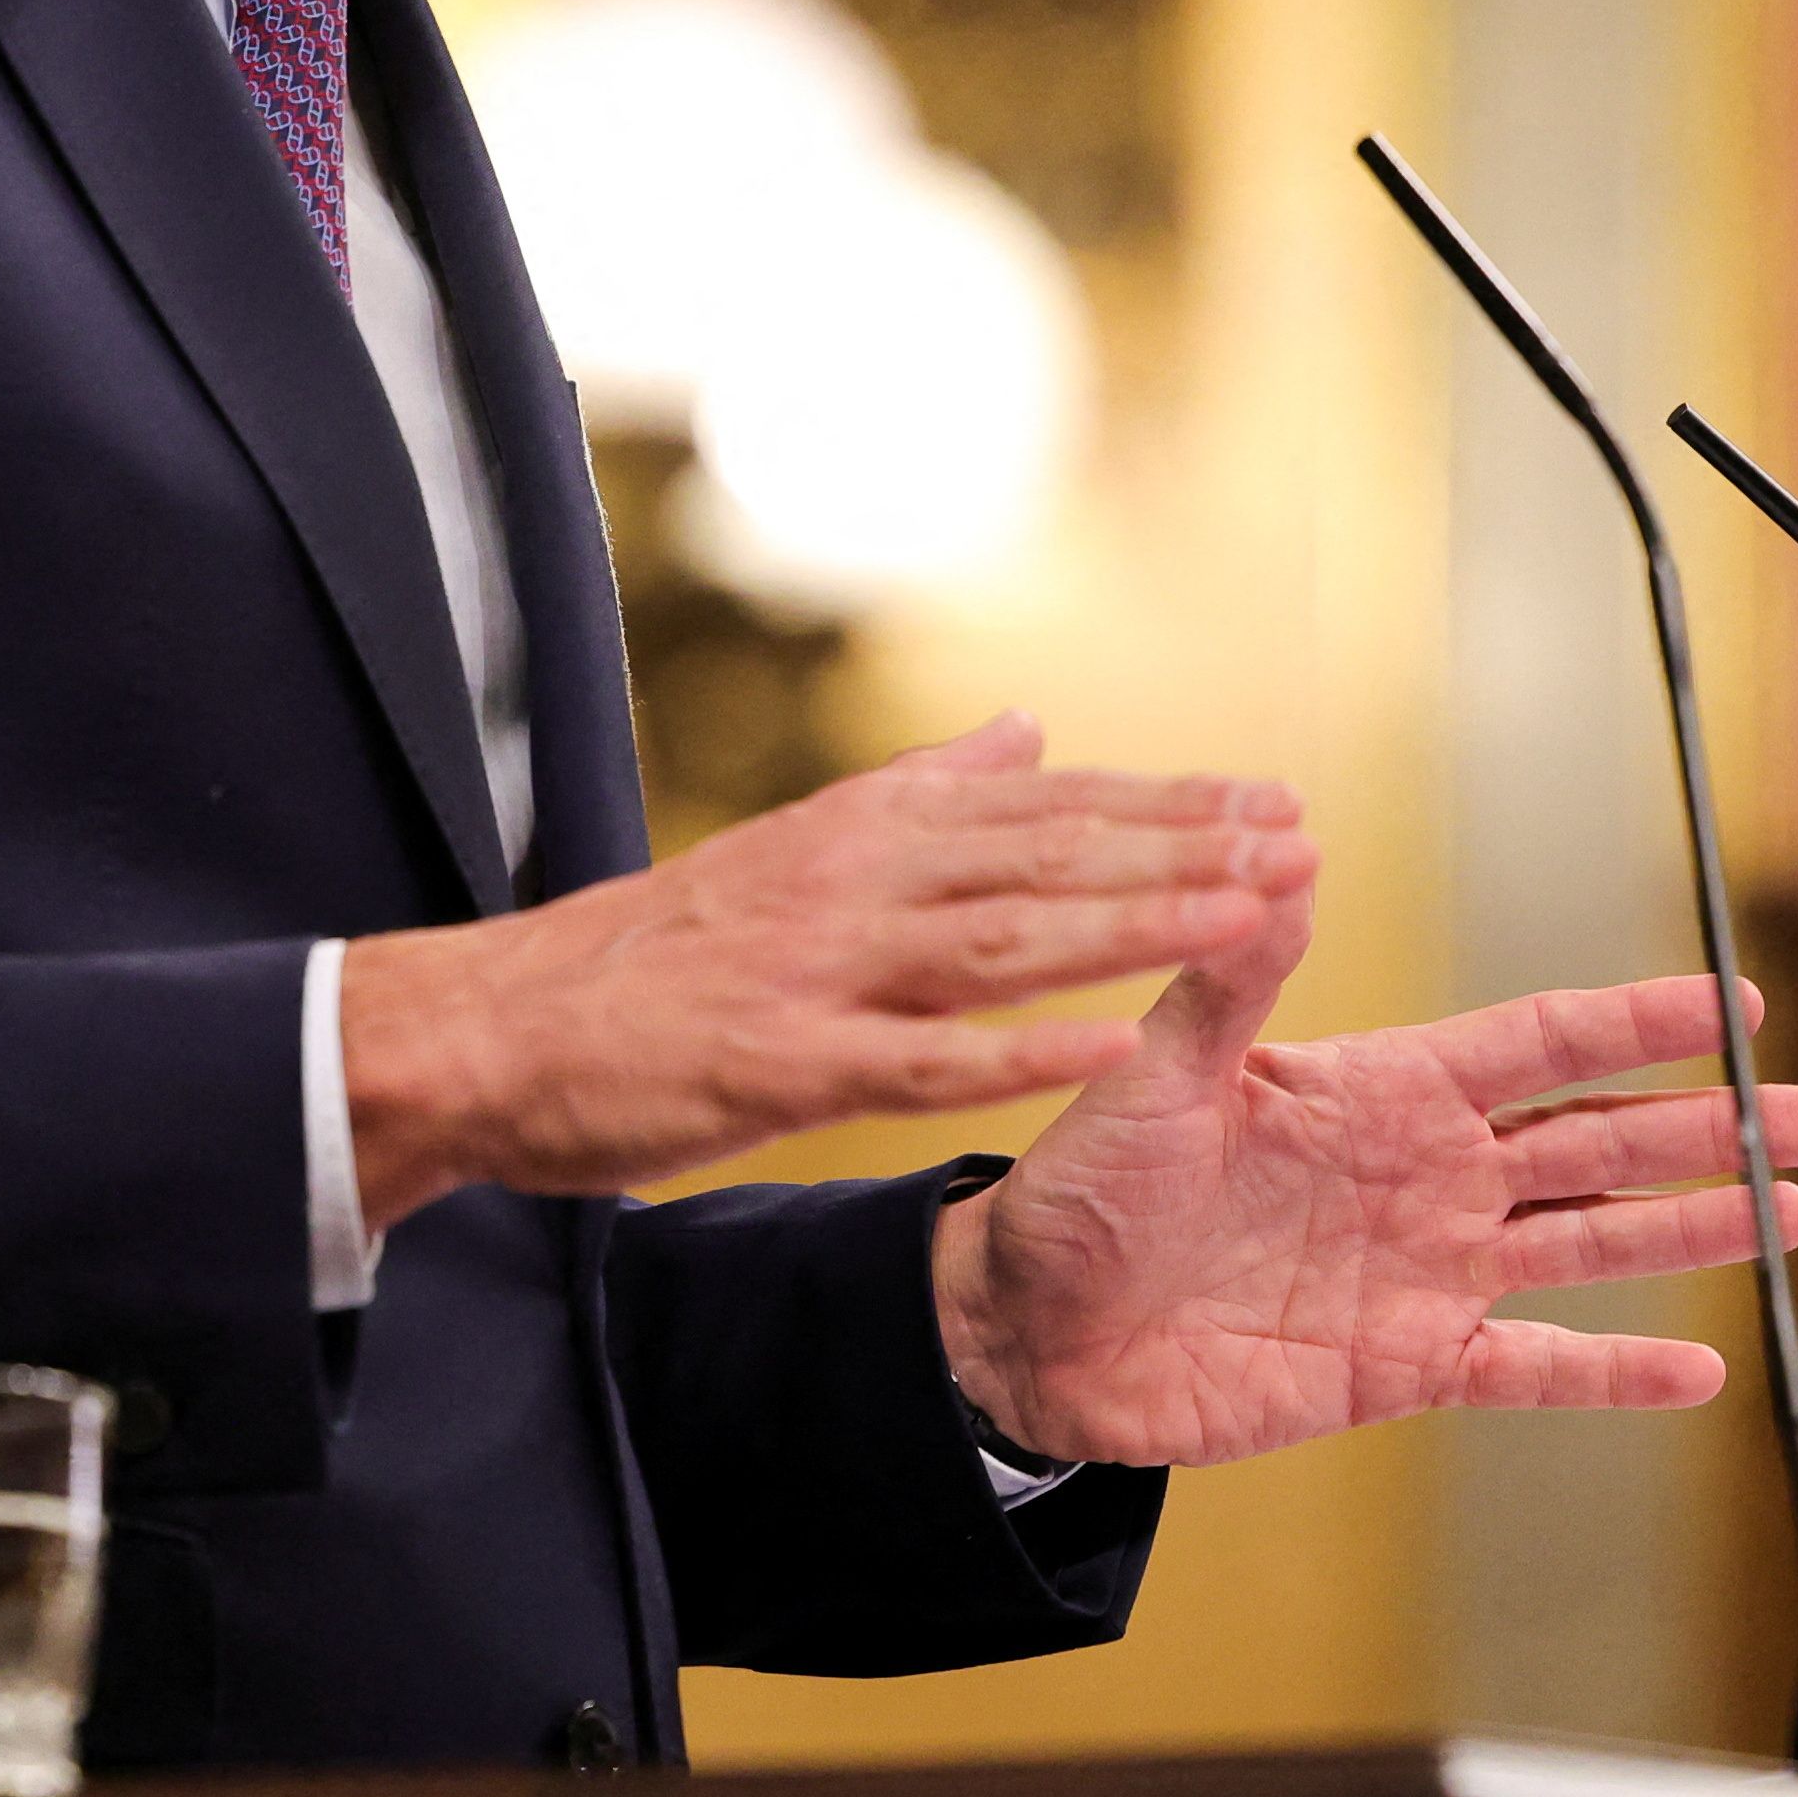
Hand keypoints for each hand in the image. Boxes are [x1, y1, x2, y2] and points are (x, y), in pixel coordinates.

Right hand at [339, 715, 1310, 1224]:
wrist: (495, 1025)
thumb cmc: (645, 954)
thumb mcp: (789, 846)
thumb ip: (918, 790)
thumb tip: (1029, 730)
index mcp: (859, 831)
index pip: (1042, 806)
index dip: (1164, 805)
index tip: (1273, 802)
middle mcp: (851, 883)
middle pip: (1045, 857)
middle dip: (1184, 851)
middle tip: (1302, 845)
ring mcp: (820, 973)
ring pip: (1004, 939)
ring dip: (1134, 925)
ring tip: (1248, 918)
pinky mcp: (784, 1065)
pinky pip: (921, 1060)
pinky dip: (1019, 1050)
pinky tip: (1109, 1048)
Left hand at [928, 872, 1797, 1468]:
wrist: (1024, 1330)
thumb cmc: (1076, 1189)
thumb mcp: (1159, 1071)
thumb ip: (1234, 975)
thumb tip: (1285, 852)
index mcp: (1375, 1091)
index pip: (1538, 1044)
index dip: (1636, 1023)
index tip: (1737, 1002)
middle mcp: (1419, 1176)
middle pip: (1595, 1141)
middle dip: (1707, 1127)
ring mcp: (1420, 1272)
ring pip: (1587, 1244)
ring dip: (1690, 1228)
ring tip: (1795, 1209)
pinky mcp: (1400, 1366)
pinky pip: (1528, 1366)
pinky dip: (1610, 1370)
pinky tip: (1696, 1365)